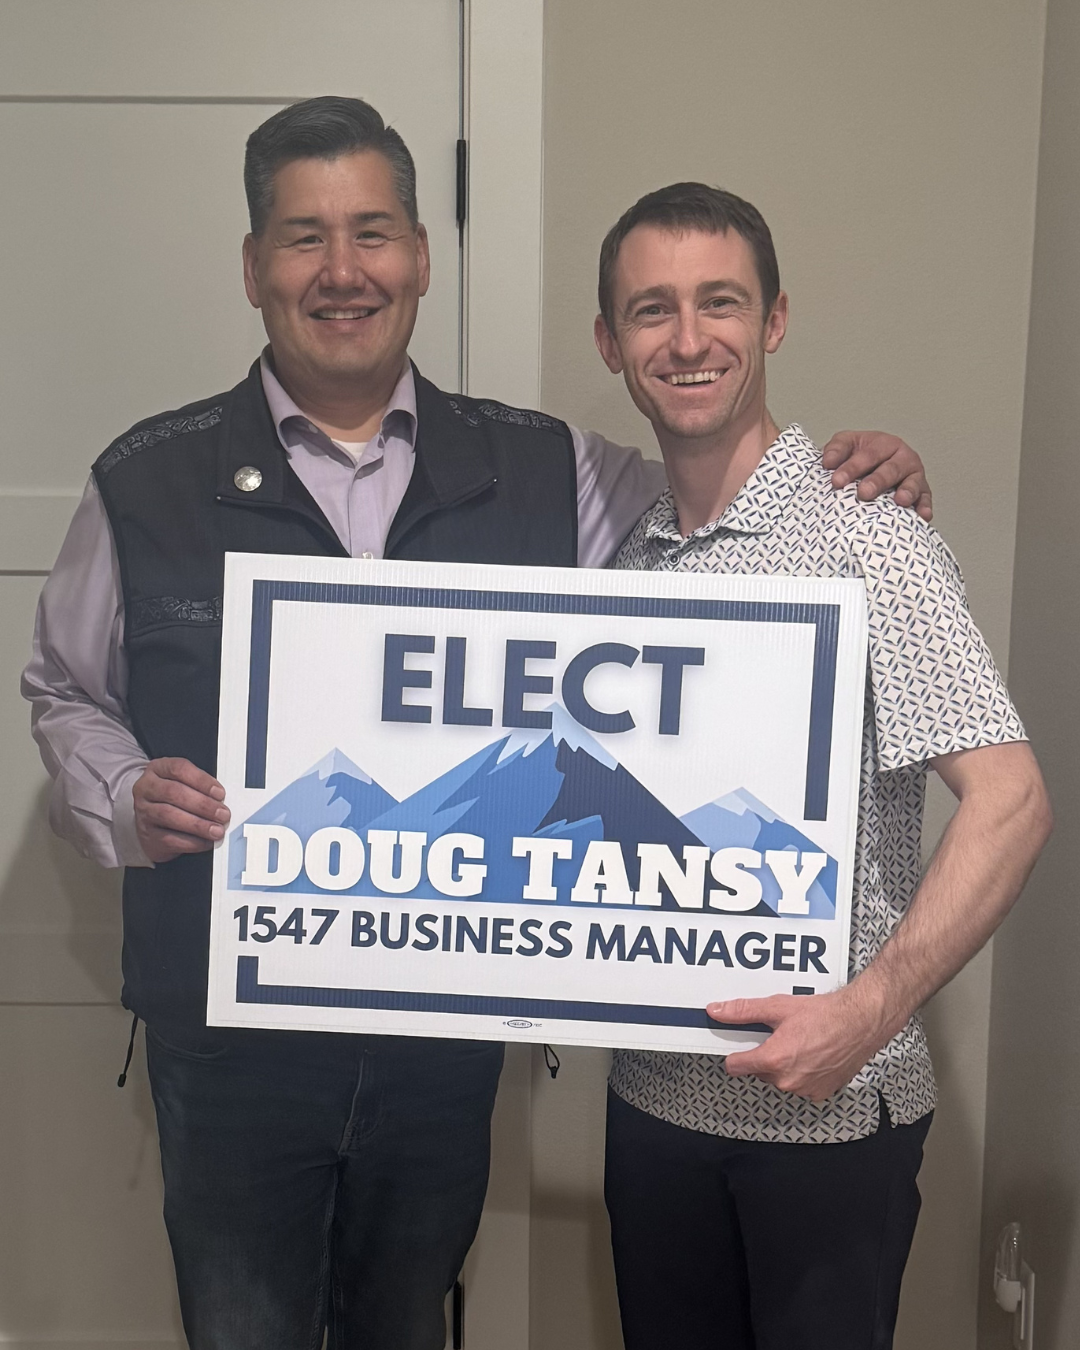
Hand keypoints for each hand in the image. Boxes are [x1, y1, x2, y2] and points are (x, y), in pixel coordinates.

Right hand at [133, 757, 229, 863]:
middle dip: (203, 804)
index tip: (220, 793)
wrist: (150, 822)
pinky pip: (169, 839)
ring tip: (217, 830)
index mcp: (157, 769)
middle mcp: (146, 789)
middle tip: (223, 814)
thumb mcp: (183, 784)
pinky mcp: (147, 835)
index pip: (178, 769)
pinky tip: (206, 842)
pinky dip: (192, 842)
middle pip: (174, 793)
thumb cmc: (173, 799)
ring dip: (198, 824)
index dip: (201, 780)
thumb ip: (200, 787)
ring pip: (169, 816)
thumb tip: (223, 800)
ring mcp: (143, 812)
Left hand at [706, 988, 888, 1102]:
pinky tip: (811, 1054)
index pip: (735, 1066)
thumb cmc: (825, 1015)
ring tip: (799, 1042)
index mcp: (773, 1060)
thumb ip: (743, 1011)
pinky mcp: (821, 1093)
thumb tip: (718, 1011)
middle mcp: (788, 1080)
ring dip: (783, 1065)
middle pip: (759, 1071)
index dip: (736, 1054)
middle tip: (778, 1036)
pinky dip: (802, 1073)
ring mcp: (805, 1090)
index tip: (739, 1046)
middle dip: (764, 1055)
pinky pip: (800, 1085)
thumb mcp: (778, 1007)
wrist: (860, 1022)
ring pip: (780, 1079)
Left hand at [821, 431, 932, 521]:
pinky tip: (922, 515)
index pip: (867, 455)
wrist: (875, 466)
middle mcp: (902, 457)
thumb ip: (836, 449)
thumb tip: (828, 461)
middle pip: (890, 469)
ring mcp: (914, 475)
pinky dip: (924, 506)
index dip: (852, 468)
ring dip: (907, 491)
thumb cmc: (861, 456)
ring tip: (900, 501)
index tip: (836, 481)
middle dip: (877, 481)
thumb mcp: (846, 445)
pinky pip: (925, 499)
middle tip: (863, 493)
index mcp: (883, 444)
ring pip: (912, 482)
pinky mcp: (922, 491)